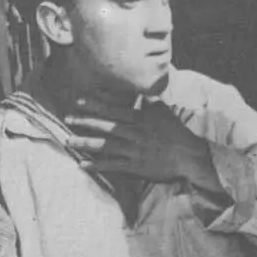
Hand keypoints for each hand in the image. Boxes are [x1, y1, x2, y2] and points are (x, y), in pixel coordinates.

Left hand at [65, 98, 222, 192]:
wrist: (188, 156)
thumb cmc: (177, 133)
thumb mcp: (164, 112)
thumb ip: (149, 101)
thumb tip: (142, 90)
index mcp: (141, 119)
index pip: (114, 110)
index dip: (96, 105)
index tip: (80, 101)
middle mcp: (134, 133)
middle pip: (105, 126)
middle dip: (85, 121)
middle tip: (68, 118)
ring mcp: (133, 150)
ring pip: (105, 145)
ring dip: (85, 143)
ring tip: (69, 141)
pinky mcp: (135, 166)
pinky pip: (112, 165)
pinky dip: (97, 166)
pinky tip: (82, 165)